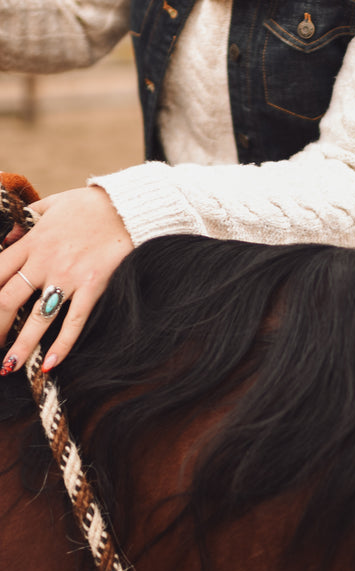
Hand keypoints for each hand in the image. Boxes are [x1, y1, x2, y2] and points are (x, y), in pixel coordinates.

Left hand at [0, 186, 132, 374]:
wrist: (127, 207)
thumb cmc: (89, 206)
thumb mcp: (50, 204)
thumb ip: (26, 220)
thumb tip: (8, 236)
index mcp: (32, 242)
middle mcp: (45, 262)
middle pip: (7, 300)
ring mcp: (69, 277)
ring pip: (37, 318)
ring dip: (20, 346)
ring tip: (8, 366)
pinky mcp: (93, 286)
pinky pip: (75, 321)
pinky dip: (62, 345)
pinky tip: (50, 364)